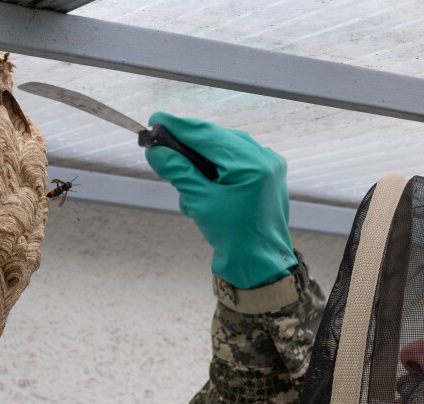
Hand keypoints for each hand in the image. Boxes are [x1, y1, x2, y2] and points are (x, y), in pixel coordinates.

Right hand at [145, 113, 295, 288]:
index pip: (207, 135)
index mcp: (251, 164)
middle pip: (216, 139)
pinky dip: (216, 169)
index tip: (155, 119)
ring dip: (200, 161)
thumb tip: (156, 151)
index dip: (178, 126)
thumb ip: (178, 172)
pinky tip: (204, 190)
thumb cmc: (234, 238)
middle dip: (187, 145)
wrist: (261, 264)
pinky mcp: (267, 174)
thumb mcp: (200, 203)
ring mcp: (268, 165)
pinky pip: (235, 161)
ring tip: (185, 185)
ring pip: (224, 149)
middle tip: (161, 149)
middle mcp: (264, 158)